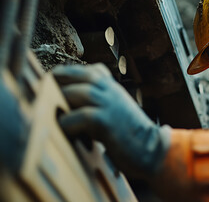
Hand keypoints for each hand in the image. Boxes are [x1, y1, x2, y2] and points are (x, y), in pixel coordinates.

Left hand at [52, 63, 169, 175]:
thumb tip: (69, 102)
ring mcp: (109, 104)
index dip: (67, 75)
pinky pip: (80, 116)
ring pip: (76, 92)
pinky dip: (67, 123)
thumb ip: (99, 100)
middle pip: (76, 75)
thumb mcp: (116, 108)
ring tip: (53, 115)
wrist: (152, 148)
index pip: (86, 70)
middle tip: (46, 98)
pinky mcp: (106, 121)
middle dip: (57, 84)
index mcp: (112, 87)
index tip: (55, 86)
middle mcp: (110, 90)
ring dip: (60, 103)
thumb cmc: (130, 133)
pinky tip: (65, 131)